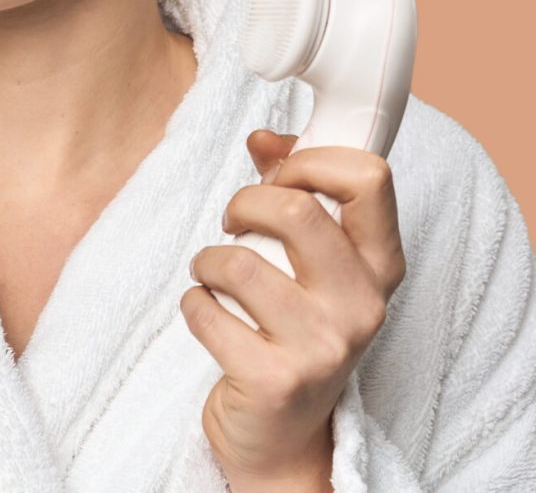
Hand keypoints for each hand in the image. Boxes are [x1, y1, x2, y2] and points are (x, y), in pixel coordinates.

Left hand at [181, 129, 406, 487]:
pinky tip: (207, 313)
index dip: (312, 160)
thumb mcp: (309, 260)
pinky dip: (193, 303)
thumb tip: (262, 138)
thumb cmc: (295, 326)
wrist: (283, 435)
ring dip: (208, 258)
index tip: (281, 177)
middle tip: (233, 223)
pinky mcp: (274, 380)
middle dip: (245, 203)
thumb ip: (291, 190)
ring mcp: (322, 347)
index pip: (369, 177)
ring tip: (211, 272)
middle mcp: (362, 305)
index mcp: (380, 265)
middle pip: (297, 210)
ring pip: (240, 261)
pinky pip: (207, 309)